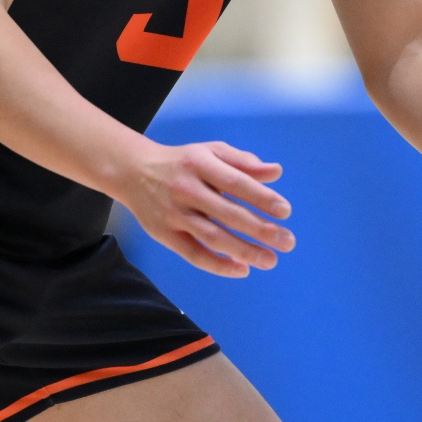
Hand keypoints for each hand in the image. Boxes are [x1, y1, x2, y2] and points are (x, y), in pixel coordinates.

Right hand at [118, 140, 293, 278]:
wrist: (134, 171)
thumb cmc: (184, 162)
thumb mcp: (212, 152)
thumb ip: (244, 163)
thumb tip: (276, 172)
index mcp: (200, 164)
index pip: (236, 183)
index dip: (262, 198)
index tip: (285, 212)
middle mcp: (186, 189)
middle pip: (228, 213)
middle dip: (260, 230)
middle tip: (288, 241)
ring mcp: (174, 214)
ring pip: (213, 237)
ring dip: (244, 251)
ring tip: (271, 260)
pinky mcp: (165, 235)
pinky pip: (194, 254)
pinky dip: (218, 265)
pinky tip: (241, 270)